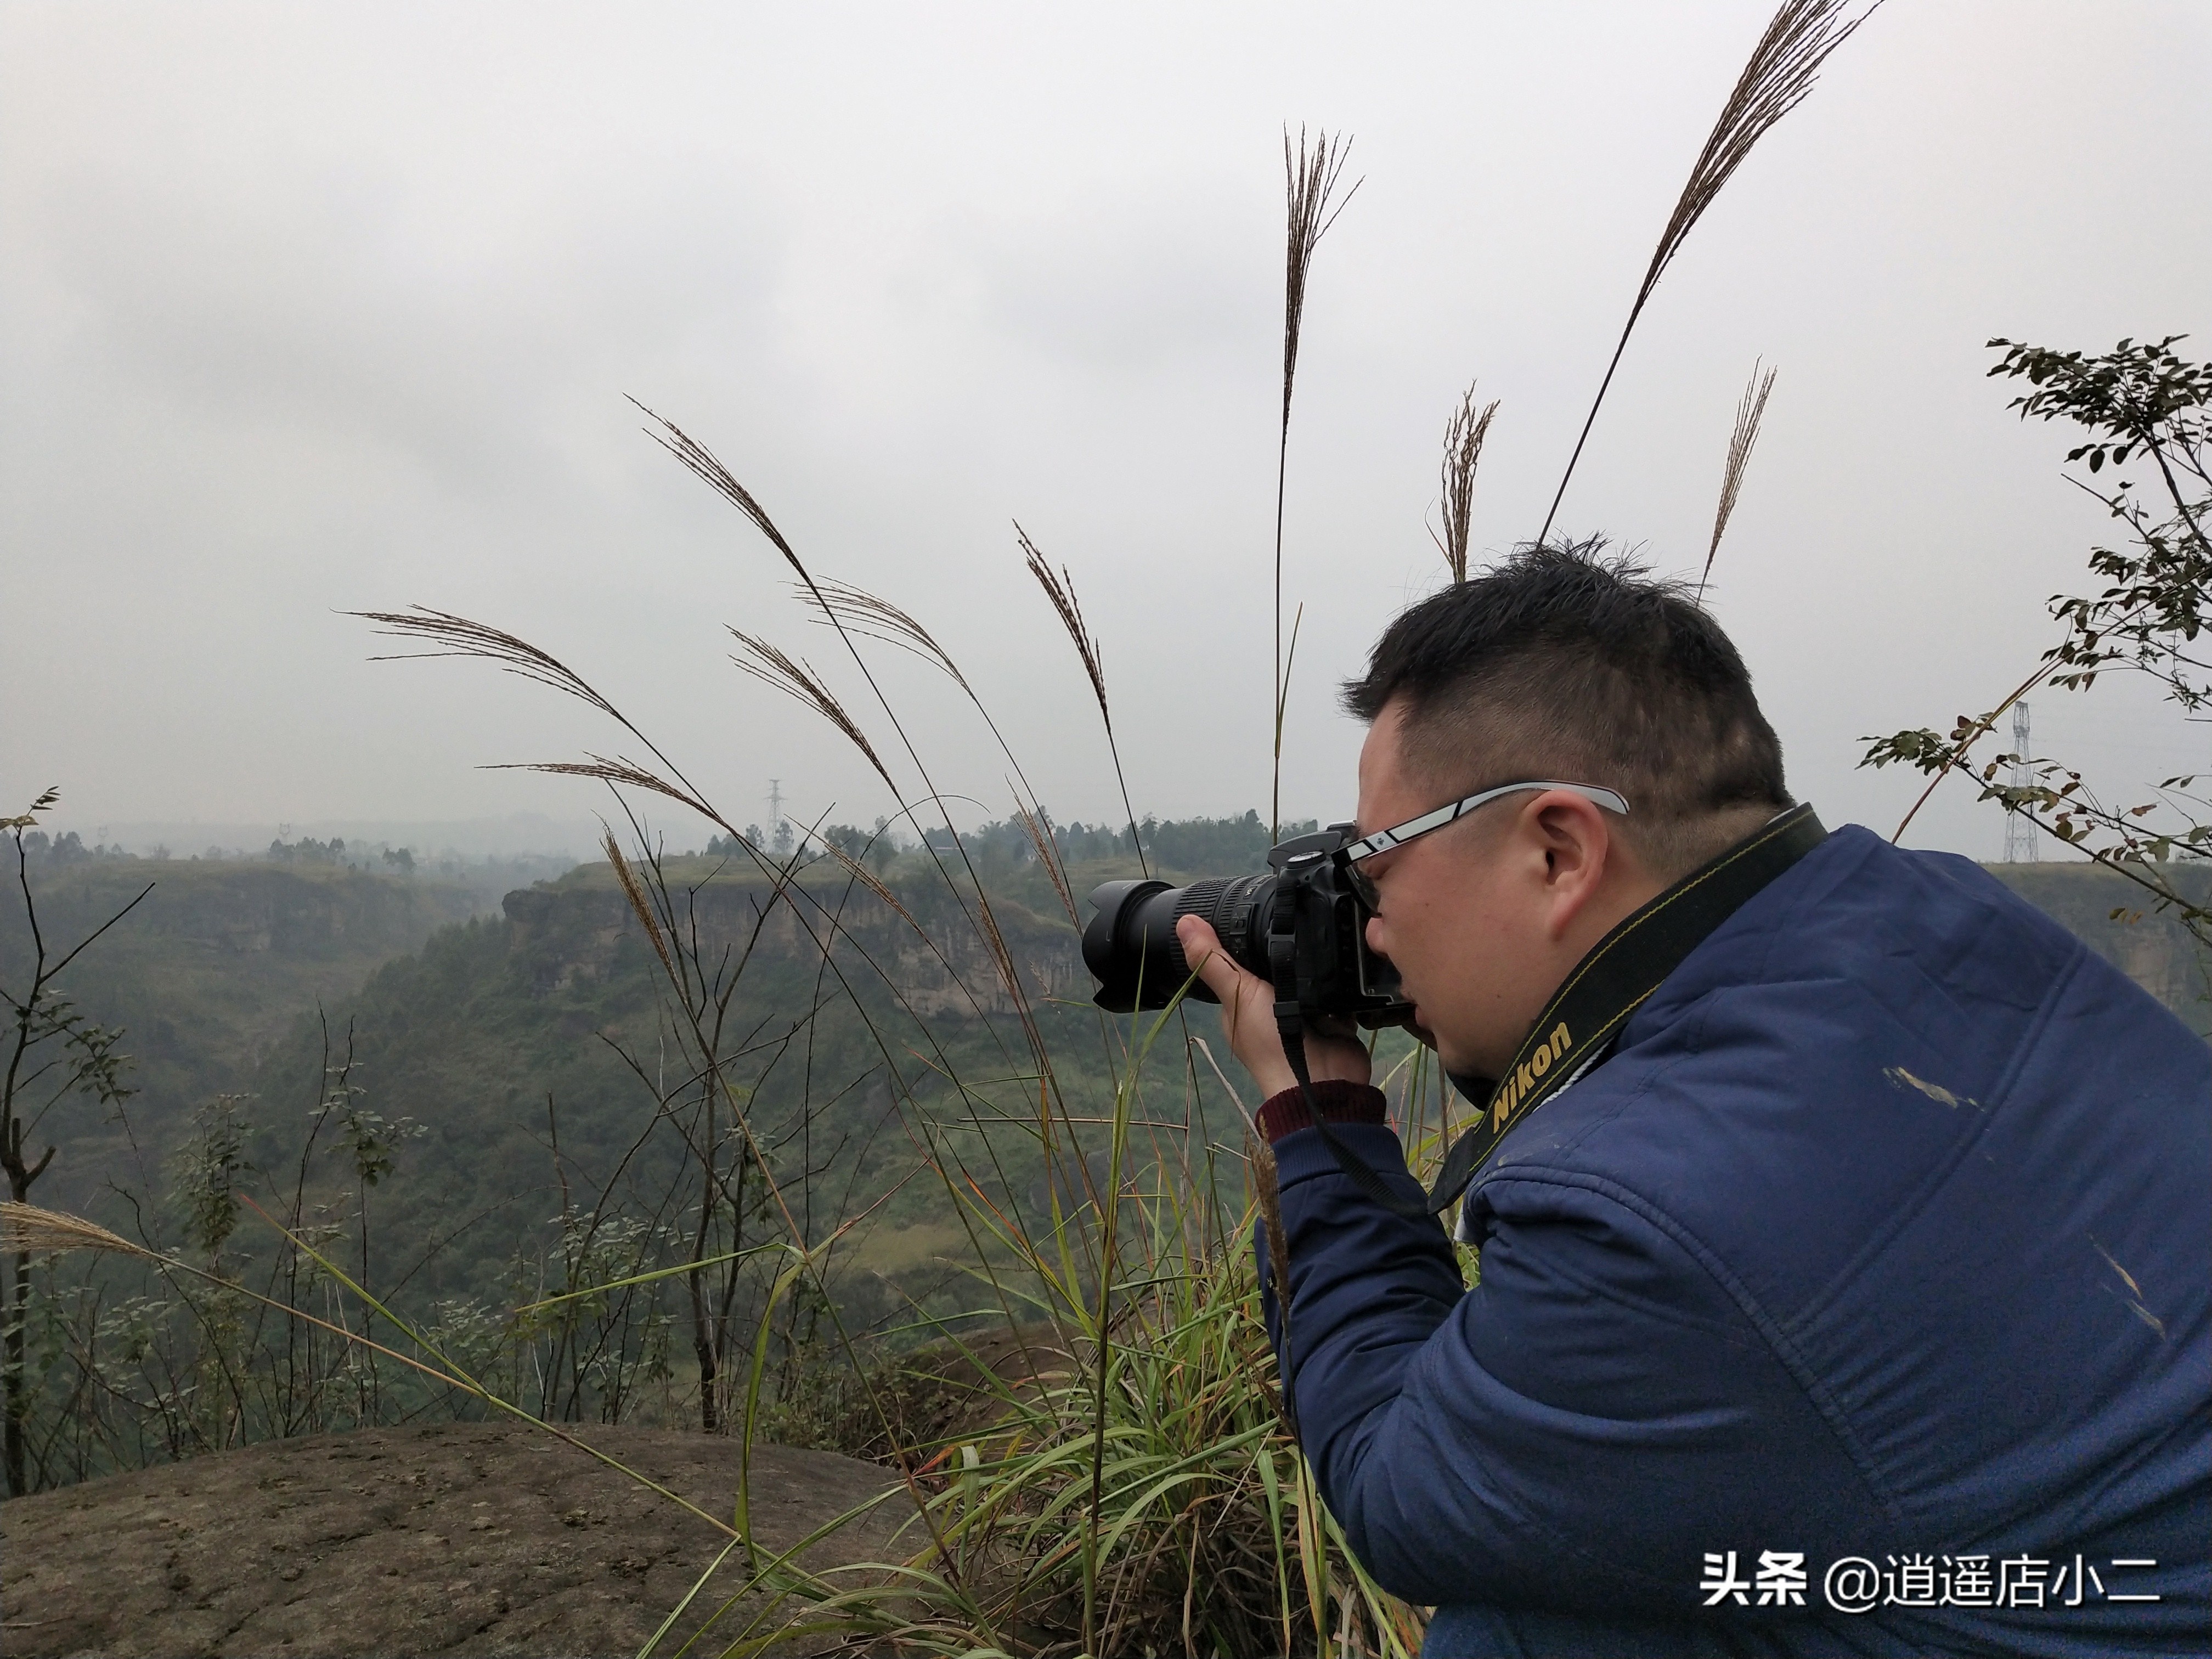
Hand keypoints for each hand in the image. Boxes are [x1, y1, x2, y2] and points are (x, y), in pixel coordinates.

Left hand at [1176, 915, 1371, 1099]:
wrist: (1322, 1079)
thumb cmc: (1270, 1039)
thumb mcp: (1237, 994)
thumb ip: (1213, 960)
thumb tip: (1184, 920)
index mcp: (1240, 1005)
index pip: (1238, 964)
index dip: (1243, 941)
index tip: (1255, 908)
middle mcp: (1269, 1009)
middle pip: (1275, 968)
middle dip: (1284, 948)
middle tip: (1296, 913)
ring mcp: (1302, 1014)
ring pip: (1307, 977)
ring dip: (1313, 961)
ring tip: (1321, 926)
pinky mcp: (1332, 1017)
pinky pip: (1336, 990)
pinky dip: (1340, 978)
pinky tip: (1344, 952)